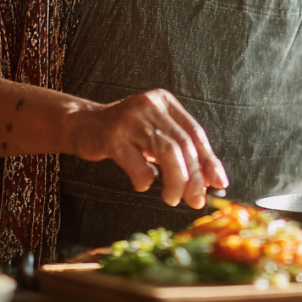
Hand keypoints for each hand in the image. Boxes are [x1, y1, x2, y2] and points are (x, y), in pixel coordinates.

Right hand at [66, 88, 227, 208]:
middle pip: (184, 145)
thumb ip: (179, 151)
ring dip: (175, 181)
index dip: (209, 160)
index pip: (196, 133)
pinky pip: (138, 164)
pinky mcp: (112, 135)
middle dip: (194, 177)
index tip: (219, 183)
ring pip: (167, 152)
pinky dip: (145, 179)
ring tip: (172, 199)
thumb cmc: (125, 134)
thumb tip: (209, 181)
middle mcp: (151, 105)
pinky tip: (142, 183)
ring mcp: (131, 119)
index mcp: (165, 102)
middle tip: (195, 200)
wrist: (83, 125)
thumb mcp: (155, 135)